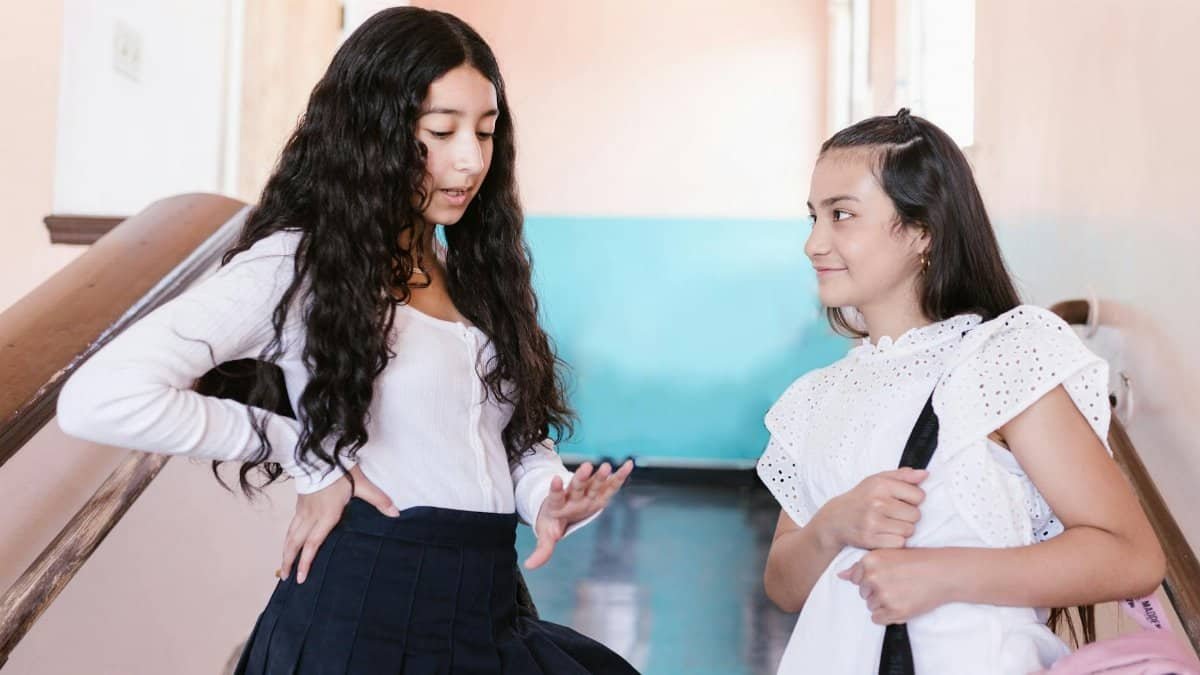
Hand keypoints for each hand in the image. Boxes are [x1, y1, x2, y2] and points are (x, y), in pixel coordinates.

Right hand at [280, 464, 398, 582]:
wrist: (319, 453)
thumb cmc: (340, 470)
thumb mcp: (362, 485)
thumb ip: (378, 500)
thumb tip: (396, 514)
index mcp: (326, 514)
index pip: (313, 543)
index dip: (306, 562)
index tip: (301, 577)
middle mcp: (311, 515)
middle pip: (295, 543)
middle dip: (289, 561)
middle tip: (287, 578)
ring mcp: (303, 509)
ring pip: (290, 535)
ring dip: (285, 552)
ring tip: (283, 567)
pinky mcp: (300, 504)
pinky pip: (291, 526)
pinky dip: (288, 539)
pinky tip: (289, 544)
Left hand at [523, 460, 633, 569]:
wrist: (561, 507)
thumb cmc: (553, 522)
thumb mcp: (546, 535)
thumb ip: (542, 550)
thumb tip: (529, 566)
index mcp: (558, 505)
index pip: (555, 496)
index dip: (555, 489)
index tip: (555, 479)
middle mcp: (573, 496)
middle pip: (576, 486)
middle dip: (581, 477)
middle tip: (586, 467)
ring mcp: (586, 492)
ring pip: (593, 483)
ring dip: (599, 476)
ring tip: (605, 466)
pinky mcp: (599, 491)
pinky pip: (610, 484)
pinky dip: (619, 475)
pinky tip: (628, 465)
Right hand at [815, 468, 926, 549]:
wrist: (836, 519)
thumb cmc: (861, 498)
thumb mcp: (877, 480)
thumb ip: (903, 476)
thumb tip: (925, 474)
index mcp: (881, 485)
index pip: (919, 496)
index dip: (913, 500)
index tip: (902, 502)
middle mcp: (877, 503)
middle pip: (916, 515)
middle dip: (908, 517)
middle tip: (894, 515)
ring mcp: (873, 522)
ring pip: (909, 531)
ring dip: (902, 530)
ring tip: (889, 525)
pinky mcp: (870, 539)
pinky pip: (898, 543)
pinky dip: (894, 541)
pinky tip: (884, 535)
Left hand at [837, 548, 948, 623]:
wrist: (943, 572)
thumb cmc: (918, 561)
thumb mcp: (888, 555)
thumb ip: (862, 566)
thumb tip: (841, 575)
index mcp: (869, 561)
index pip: (855, 578)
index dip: (871, 579)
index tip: (887, 576)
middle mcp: (873, 577)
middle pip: (863, 593)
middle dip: (876, 591)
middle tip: (897, 584)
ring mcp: (883, 595)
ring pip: (870, 606)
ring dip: (883, 604)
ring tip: (902, 593)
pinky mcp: (894, 610)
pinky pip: (877, 619)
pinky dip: (887, 616)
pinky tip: (901, 604)